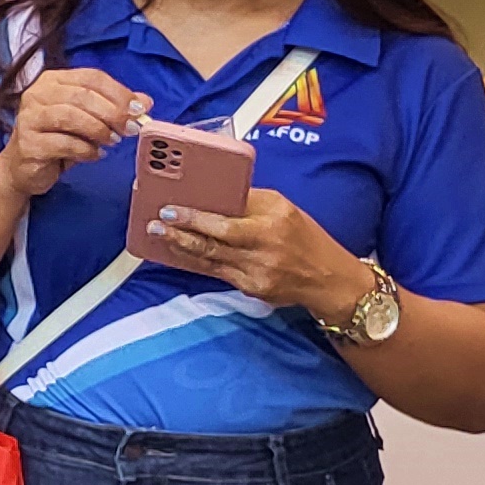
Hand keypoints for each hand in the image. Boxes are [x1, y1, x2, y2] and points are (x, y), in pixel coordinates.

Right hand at [0, 66, 147, 199]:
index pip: (91, 77)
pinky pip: (64, 143)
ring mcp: (29, 118)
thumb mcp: (88, 119)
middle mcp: (36, 94)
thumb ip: (114, 107)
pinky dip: (86, 150)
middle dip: (112, 112)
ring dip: (99, 130)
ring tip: (112, 141)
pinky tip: (94, 154)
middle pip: (82, 95)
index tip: (139, 110)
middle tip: (130, 128)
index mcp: (53, 80)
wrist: (23, 169)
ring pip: (71, 116)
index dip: (118, 92)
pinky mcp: (28, 143)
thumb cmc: (57, 139)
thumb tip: (145, 102)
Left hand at [148, 189, 369, 316]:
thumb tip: (213, 194)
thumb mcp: (284, 210)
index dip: (195, 216)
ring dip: (181, 247)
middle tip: (156, 222)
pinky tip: (180, 253)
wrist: (329, 280)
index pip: (226, 220)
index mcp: (273, 223)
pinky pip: (216, 273)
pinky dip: (196, 262)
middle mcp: (264, 249)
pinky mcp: (252, 289)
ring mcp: (256, 273)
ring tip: (160, 235)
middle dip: (179, 232)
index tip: (171, 208)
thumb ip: (250, 201)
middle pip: (213, 242)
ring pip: (209, 259)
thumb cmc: (305, 238)